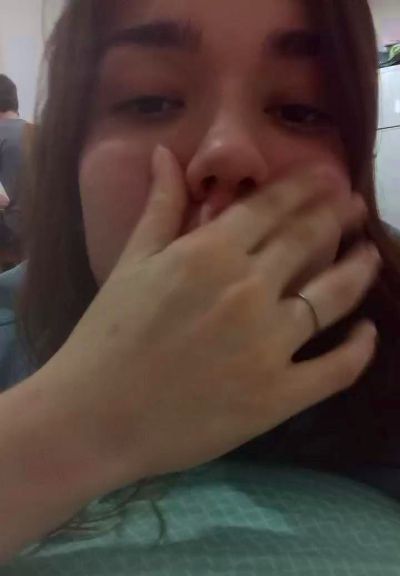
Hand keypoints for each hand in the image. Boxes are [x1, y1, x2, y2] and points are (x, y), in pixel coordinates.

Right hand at [40, 146, 380, 489]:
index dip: (306, 187)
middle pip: (310, 240)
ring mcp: (269, 344)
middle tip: (356, 206)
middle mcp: (249, 290)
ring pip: (335, 295)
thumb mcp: (129, 264)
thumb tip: (166, 153)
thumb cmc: (105, 338)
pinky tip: (367, 333)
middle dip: (338, 215)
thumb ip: (159, 208)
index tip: (329, 177)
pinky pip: (337, 368)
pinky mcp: (278, 395)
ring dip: (361, 268)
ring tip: (371, 254)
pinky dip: (360, 349)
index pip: (273, 206)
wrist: (93, 417)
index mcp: (211, 252)